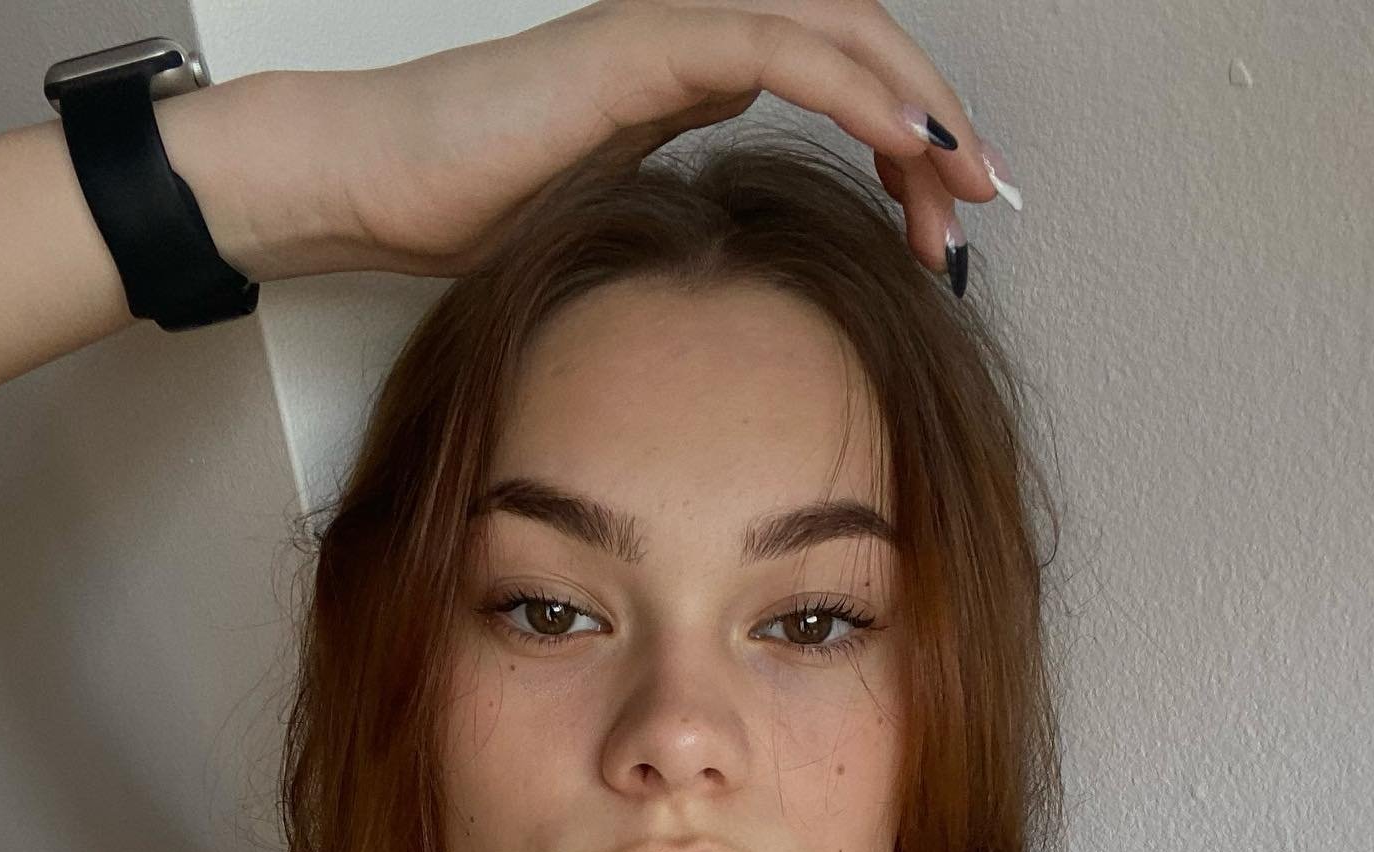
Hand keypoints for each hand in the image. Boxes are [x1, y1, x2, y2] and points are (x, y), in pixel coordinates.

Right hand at [248, 0, 996, 281]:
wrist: (384, 186)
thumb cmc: (481, 221)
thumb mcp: (622, 243)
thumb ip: (690, 244)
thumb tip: (752, 297)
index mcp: (698, 85)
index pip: (838, 95)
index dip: (911, 150)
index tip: (953, 231)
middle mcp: (701, 44)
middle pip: (858, 58)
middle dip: (939, 126)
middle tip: (989, 204)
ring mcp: (675, 33)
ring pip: (837, 35)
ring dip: (917, 104)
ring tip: (969, 179)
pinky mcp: (645, 45)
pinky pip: (777, 46)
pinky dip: (855, 88)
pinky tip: (907, 145)